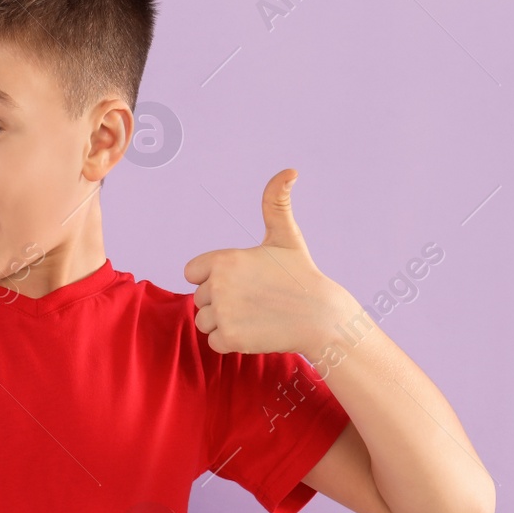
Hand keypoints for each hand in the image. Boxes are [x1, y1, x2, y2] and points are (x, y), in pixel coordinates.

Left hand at [183, 168, 351, 355]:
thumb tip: (290, 170)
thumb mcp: (286, 236)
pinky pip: (214, 342)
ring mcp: (223, 313)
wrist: (321, 317)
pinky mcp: (230, 338)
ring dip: (224, 321)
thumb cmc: (300, 274)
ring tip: (255, 314)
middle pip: (200, 299)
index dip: (213, 277)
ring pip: (205, 321)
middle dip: (222, 301)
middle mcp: (218, 285)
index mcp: (224, 259)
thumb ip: (276, 202)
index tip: (241, 279)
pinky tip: (255, 330)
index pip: (192, 273)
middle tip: (255, 298)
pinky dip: (232, 341)